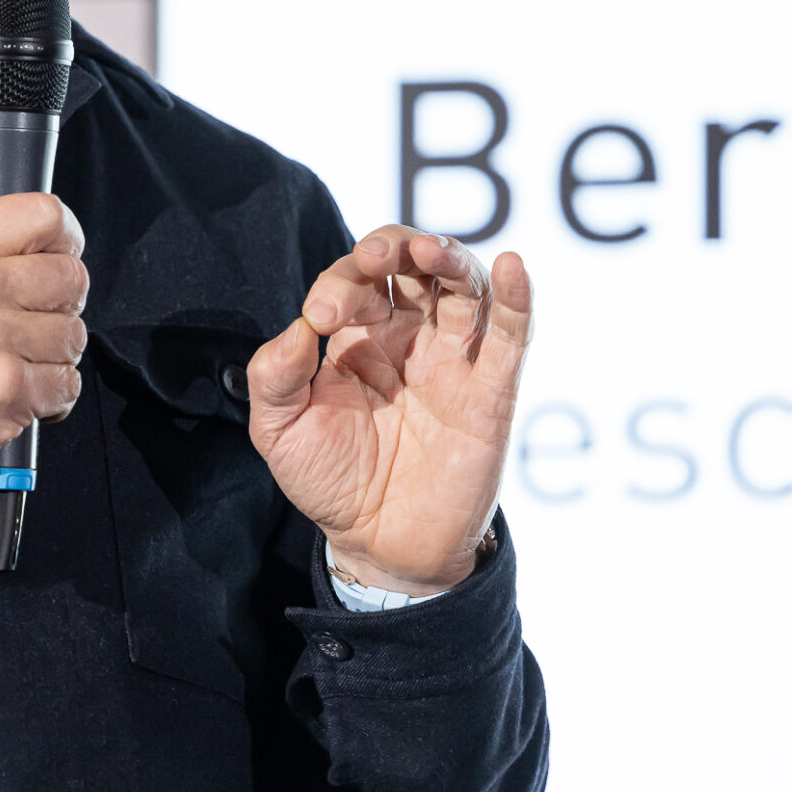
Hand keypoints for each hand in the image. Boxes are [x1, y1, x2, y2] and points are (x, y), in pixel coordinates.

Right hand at [0, 193, 88, 475]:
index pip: (46, 216)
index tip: (61, 254)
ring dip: (55, 352)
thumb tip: (39, 247)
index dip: (64, 238)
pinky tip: (24, 390)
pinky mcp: (11, 390)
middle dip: (62, 302)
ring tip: (19, 359)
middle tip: (35, 319)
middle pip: (72, 277)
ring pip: (74, 334)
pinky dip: (53, 393)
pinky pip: (67, 383)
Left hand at [246, 227, 532, 595]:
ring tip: (432, 250)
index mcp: (358, 336)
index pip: (355, 282)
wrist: (380, 544)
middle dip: (396, 247)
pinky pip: (511, 339)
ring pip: (465, 289)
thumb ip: (274, 377)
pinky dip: (518, 301)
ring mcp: (452, 362)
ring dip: (452, 259)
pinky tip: (514, 267)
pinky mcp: (490, 394)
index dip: (338, 284)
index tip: (319, 318)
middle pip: (415, 268)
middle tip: (377, 256)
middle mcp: (409, 338)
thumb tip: (298, 326)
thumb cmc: (330, 481)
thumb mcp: (280, 431)